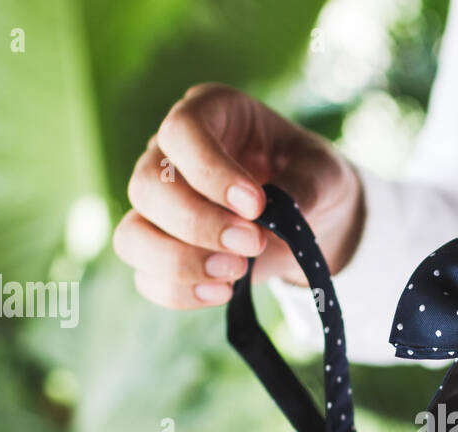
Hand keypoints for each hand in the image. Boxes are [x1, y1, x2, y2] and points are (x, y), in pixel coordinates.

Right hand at [113, 83, 363, 308]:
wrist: (311, 219)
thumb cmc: (311, 180)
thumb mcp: (324, 173)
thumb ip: (305, 186)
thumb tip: (277, 216)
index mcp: (208, 113)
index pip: (182, 131)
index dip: (210, 171)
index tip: (255, 205)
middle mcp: (169, 155)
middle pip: (148, 186)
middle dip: (198, 223)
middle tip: (254, 244)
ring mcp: (158, 206)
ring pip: (132, 236)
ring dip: (181, 263)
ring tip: (237, 272)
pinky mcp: (160, 250)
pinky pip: (145, 277)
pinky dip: (180, 291)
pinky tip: (224, 292)